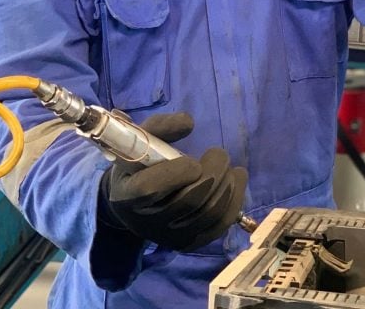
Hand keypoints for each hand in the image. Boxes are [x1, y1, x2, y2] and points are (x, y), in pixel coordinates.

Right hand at [99, 112, 247, 251]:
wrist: (132, 204)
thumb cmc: (137, 166)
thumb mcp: (140, 141)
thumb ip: (161, 127)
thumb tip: (189, 122)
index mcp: (127, 195)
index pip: (150, 189)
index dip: (177, 173)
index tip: (192, 159)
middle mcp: (147, 221)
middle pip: (189, 201)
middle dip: (213, 173)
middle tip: (219, 154)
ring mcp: (170, 237)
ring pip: (209, 214)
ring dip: (228, 186)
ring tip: (231, 168)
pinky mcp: (189, 243)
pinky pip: (219, 225)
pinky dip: (235, 201)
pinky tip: (237, 181)